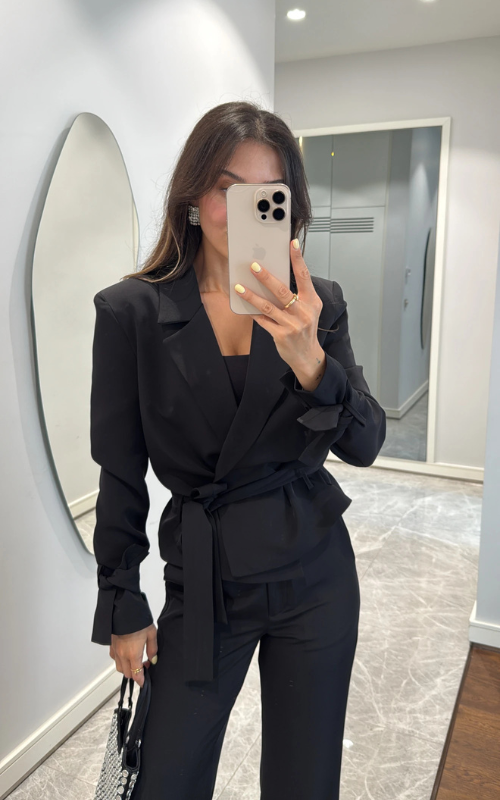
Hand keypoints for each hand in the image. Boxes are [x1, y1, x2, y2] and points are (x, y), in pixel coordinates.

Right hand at [110, 623, 157, 687]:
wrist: (123, 610)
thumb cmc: (138, 620)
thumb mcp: (151, 633)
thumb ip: (152, 648)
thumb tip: (153, 659)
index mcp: (133, 654)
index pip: (136, 675)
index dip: (141, 681)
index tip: (144, 682)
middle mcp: (122, 655)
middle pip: (127, 674)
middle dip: (136, 674)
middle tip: (144, 666)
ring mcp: (115, 650)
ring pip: (119, 668)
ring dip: (127, 668)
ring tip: (135, 661)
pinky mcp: (111, 645)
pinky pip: (114, 658)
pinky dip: (120, 661)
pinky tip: (126, 654)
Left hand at [234, 239, 324, 384]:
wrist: (307, 355)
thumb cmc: (305, 329)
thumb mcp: (309, 309)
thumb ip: (297, 295)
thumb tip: (274, 278)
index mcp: (312, 301)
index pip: (304, 276)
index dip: (298, 259)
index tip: (292, 244)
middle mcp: (303, 312)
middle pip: (282, 290)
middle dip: (266, 277)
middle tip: (253, 266)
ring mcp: (292, 325)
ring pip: (268, 306)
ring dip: (252, 296)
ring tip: (239, 287)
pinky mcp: (281, 335)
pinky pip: (263, 321)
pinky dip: (252, 313)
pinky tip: (243, 306)